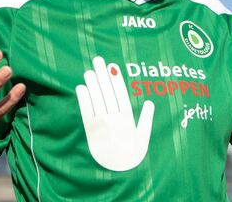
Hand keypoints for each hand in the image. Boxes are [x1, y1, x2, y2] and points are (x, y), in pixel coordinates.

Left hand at [76, 56, 154, 170]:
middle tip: (97, 60)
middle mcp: (114, 119)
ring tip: (89, 71)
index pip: (121, 93)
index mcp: (128, 118)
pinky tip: (81, 88)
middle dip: (102, 75)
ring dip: (92, 83)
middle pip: (107, 92)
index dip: (116, 78)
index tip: (112, 65)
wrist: (117, 173)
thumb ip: (147, 119)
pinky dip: (83, 98)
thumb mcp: (143, 137)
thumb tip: (150, 103)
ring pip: (96, 98)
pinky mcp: (90, 130)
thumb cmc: (132, 155)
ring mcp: (102, 124)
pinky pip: (86, 111)